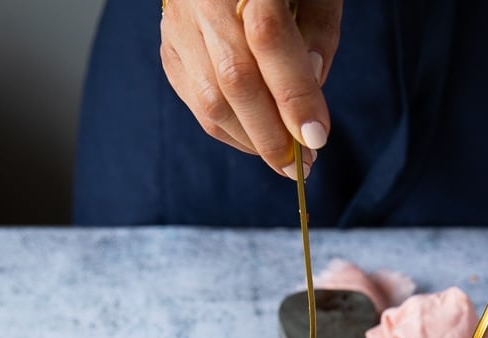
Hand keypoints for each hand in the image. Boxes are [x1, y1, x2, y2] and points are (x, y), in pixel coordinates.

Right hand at [160, 0, 341, 177]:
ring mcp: (179, 23)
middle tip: (304, 165)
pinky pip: (198, 104)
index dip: (294, 94)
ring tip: (285, 157)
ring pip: (211, 101)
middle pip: (235, 79)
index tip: (317, 137)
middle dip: (273, 135)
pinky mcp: (169, 47)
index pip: (268, 38)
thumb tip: (311, 86)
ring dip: (253, 141)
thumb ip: (319, 29)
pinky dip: (232, 131)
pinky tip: (257, 138)